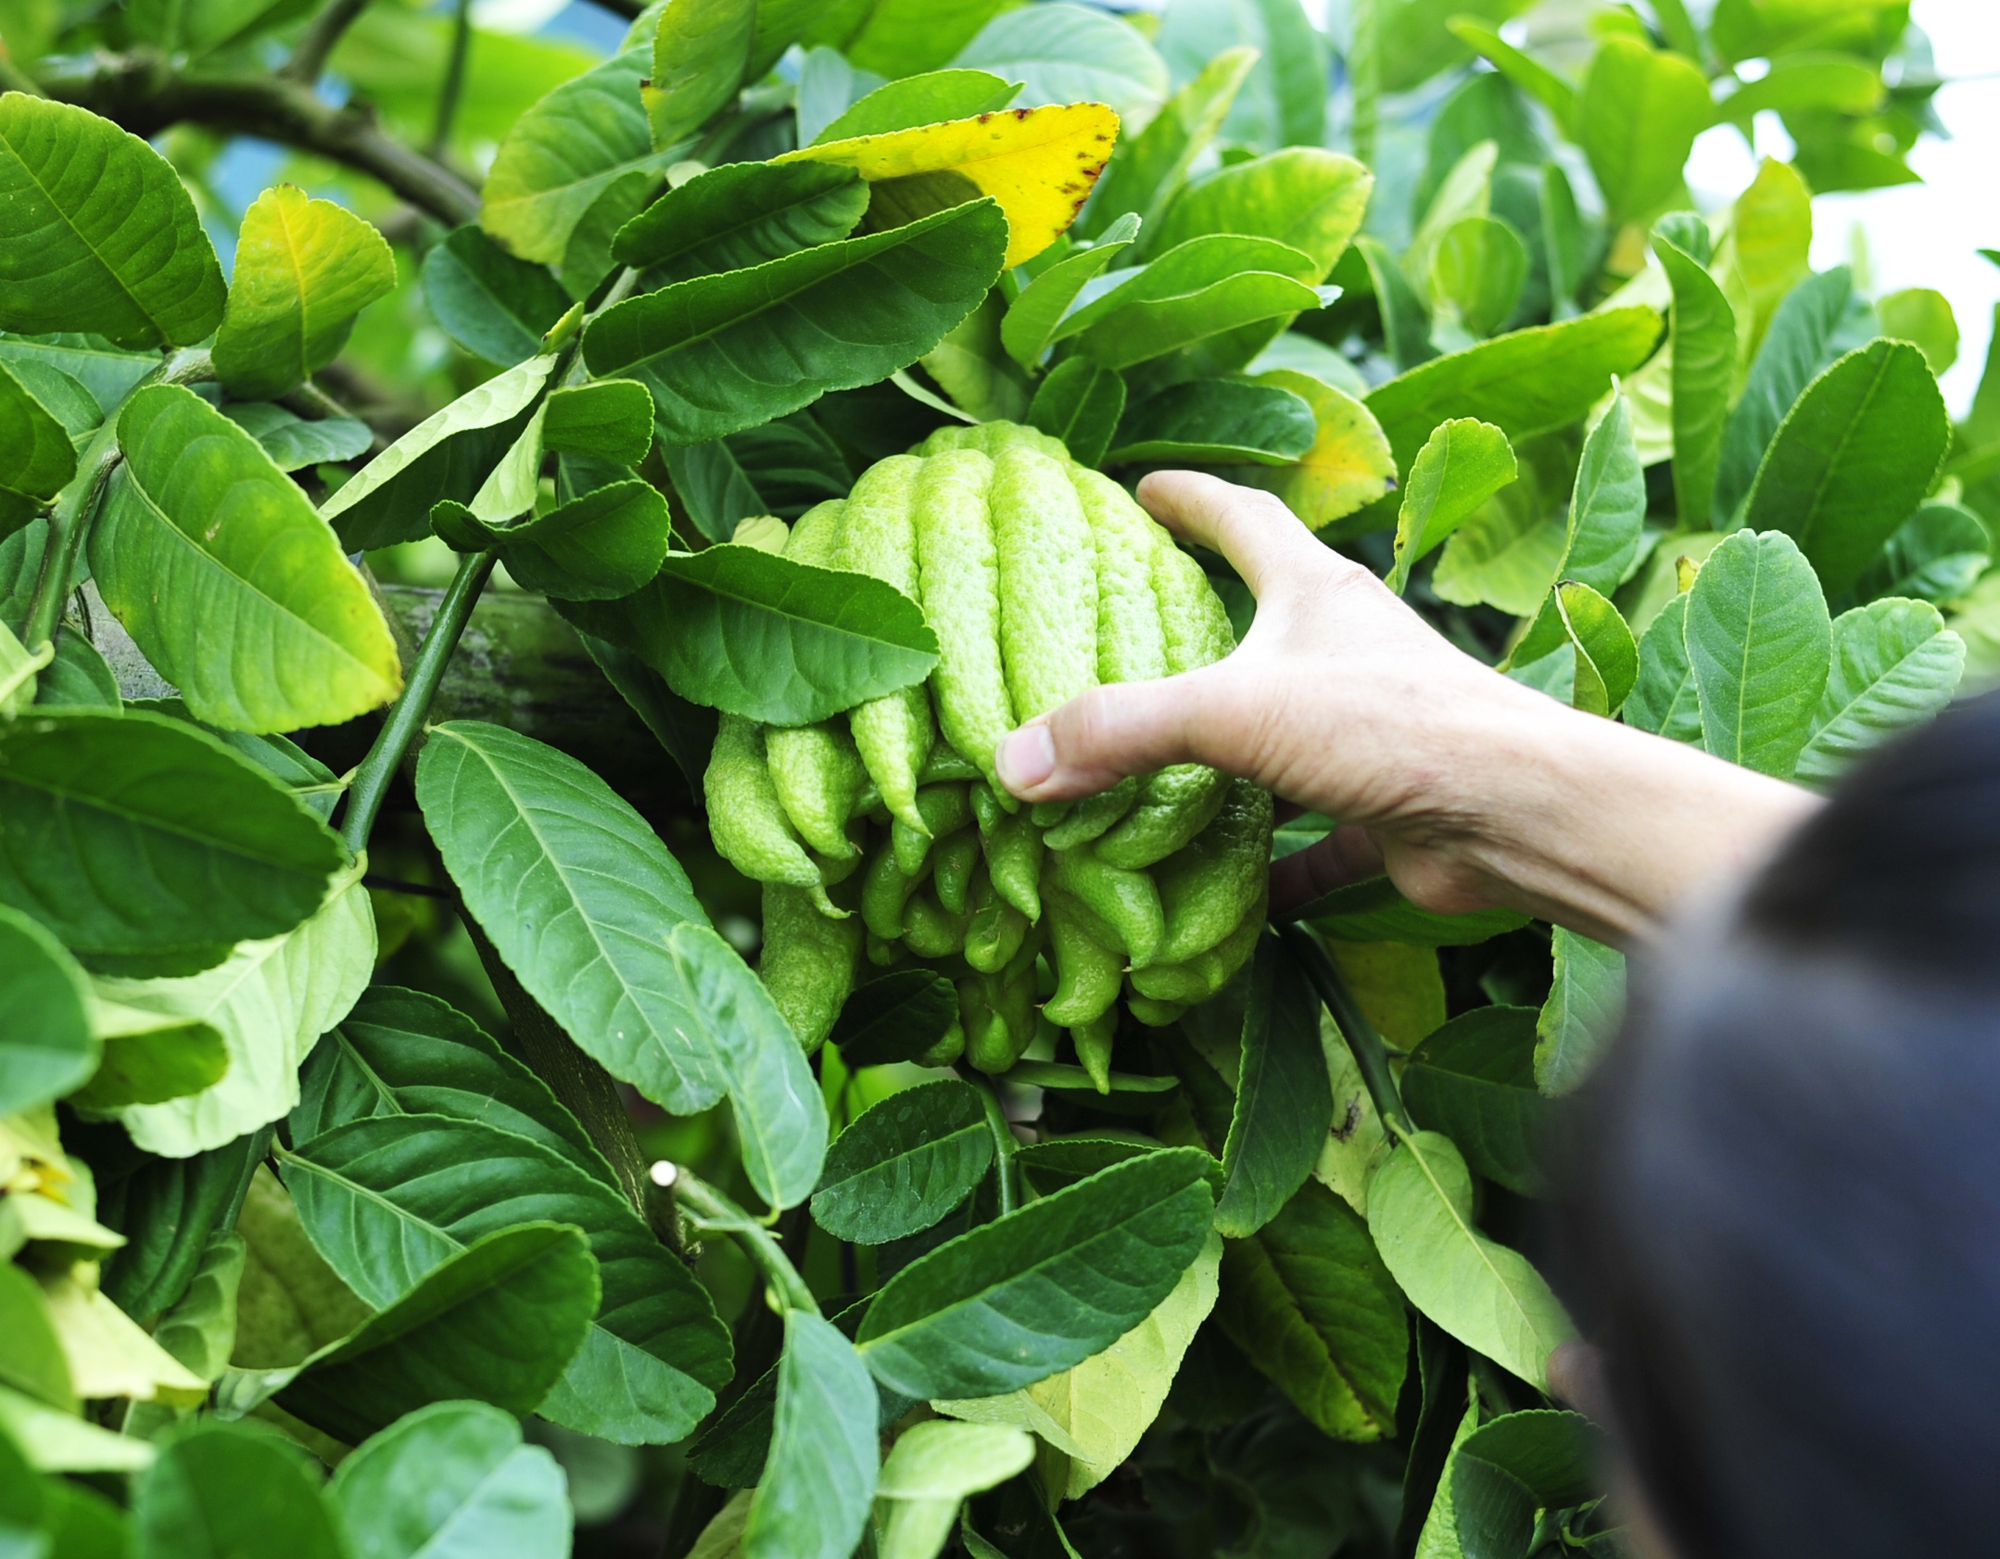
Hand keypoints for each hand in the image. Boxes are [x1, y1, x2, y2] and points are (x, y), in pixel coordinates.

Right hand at [992, 472, 1817, 943]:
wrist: (1517, 816)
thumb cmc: (1390, 727)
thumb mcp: (1234, 711)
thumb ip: (1122, 730)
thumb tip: (1013, 761)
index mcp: (1315, 593)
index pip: (1244, 518)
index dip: (1191, 498)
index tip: (1141, 485)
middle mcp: (1346, 650)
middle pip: (1267, 618)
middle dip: (1206, 619)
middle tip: (1135, 624)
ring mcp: (1370, 729)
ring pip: (1286, 730)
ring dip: (1231, 750)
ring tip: (1157, 766)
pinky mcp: (1388, 805)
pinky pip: (1316, 833)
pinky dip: (1275, 859)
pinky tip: (1231, 891)